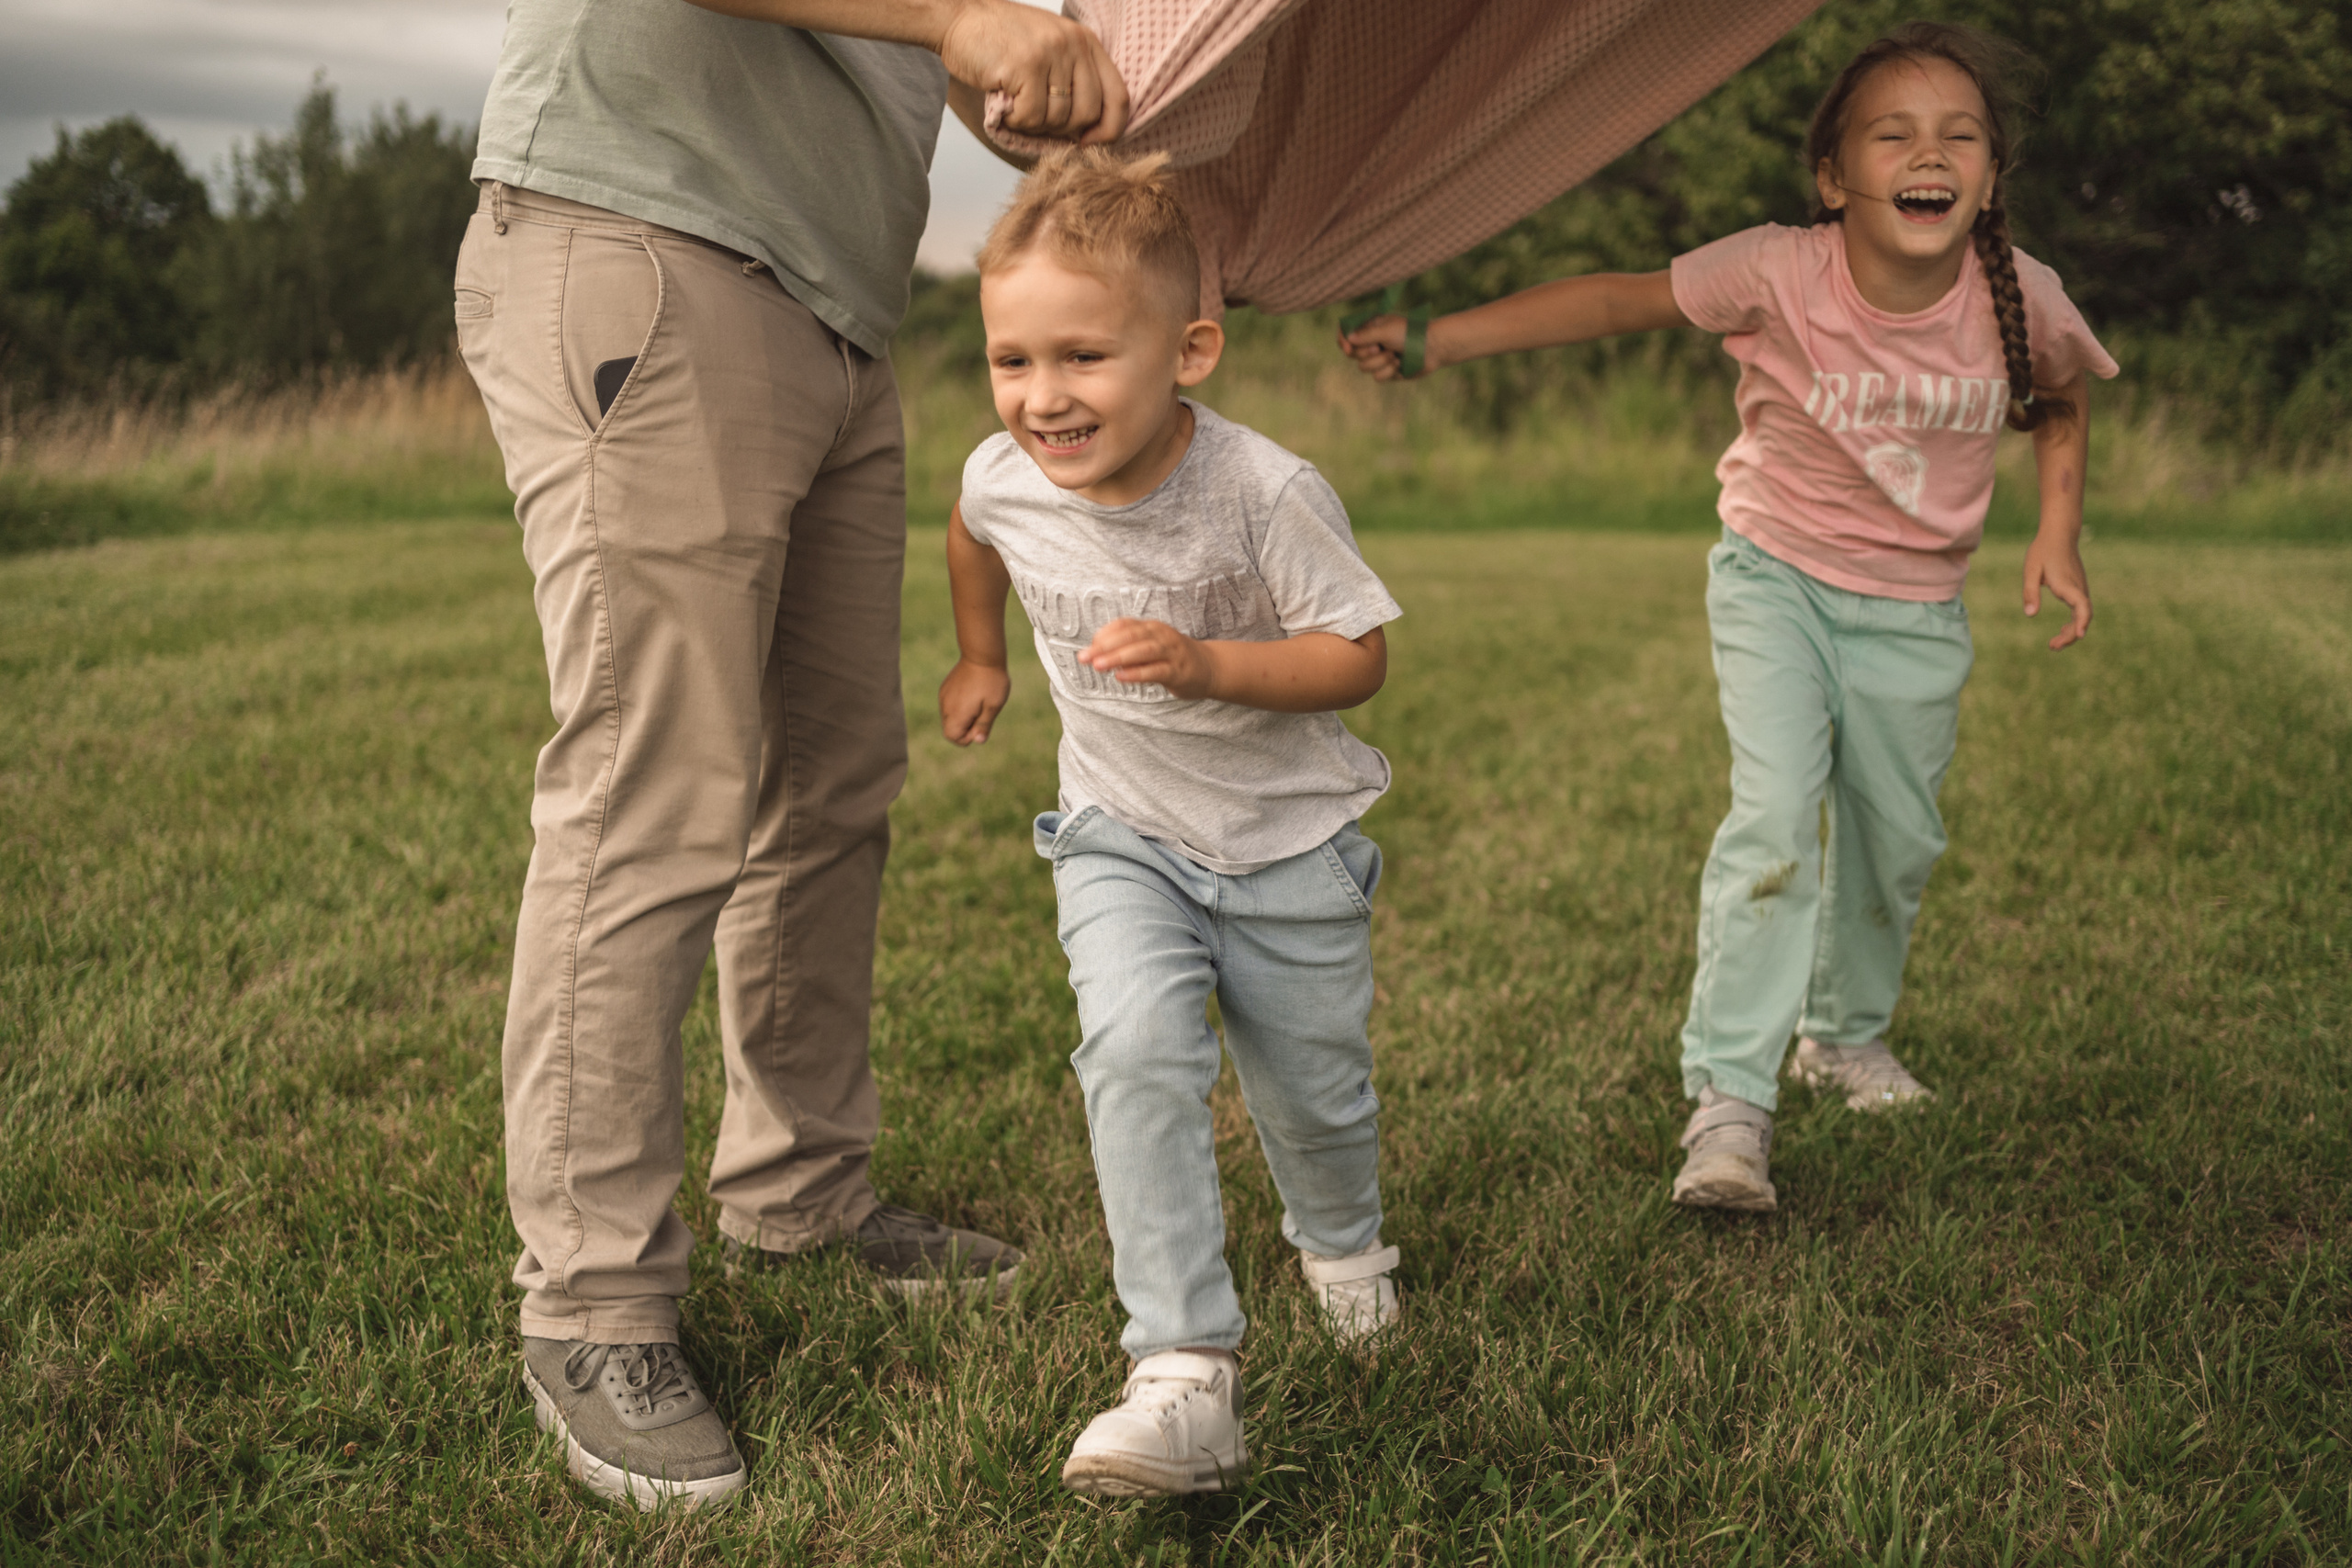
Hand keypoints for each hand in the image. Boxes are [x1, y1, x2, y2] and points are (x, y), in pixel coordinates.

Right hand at [939, 0, 1129, 142]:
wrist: (960, 18)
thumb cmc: (1003, 40)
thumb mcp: (1051, 50)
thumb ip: (1074, 80)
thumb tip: (1089, 132)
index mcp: (1086, 42)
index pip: (1118, 97)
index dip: (1109, 129)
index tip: (1089, 141)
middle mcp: (1074, 45)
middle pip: (1088, 113)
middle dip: (1062, 129)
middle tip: (1037, 117)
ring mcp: (1051, 53)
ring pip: (1058, 118)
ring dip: (1034, 123)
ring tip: (1016, 103)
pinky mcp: (1026, 65)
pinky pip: (1032, 116)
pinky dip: (1016, 120)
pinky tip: (1005, 102)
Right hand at [939, 658, 1011, 744]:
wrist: (982, 655)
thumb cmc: (991, 681)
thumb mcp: (993, 706)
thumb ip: (983, 726)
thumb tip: (978, 741)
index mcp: (957, 713)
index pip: (953, 737)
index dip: (968, 737)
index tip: (981, 723)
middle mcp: (946, 706)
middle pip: (950, 729)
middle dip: (966, 727)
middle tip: (982, 713)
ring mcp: (944, 696)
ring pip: (949, 717)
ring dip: (963, 716)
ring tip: (978, 702)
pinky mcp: (945, 688)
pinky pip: (949, 705)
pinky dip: (960, 706)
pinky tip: (973, 693)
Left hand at [1080, 618, 1213, 697]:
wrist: (1209, 667)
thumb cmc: (1171, 657)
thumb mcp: (1149, 647)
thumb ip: (1125, 648)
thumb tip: (1095, 653)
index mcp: (1150, 627)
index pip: (1124, 625)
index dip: (1104, 634)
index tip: (1088, 648)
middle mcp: (1160, 635)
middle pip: (1130, 636)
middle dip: (1105, 646)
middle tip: (1084, 657)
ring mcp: (1171, 652)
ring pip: (1143, 651)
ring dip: (1118, 657)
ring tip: (1098, 666)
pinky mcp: (1178, 671)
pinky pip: (1156, 670)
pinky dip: (1137, 673)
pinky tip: (1121, 677)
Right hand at [1337, 315, 1418, 381]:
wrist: (1432, 348)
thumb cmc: (1410, 334)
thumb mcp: (1385, 331)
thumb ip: (1365, 335)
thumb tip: (1348, 338)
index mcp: (1370, 327)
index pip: (1347, 332)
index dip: (1343, 341)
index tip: (1348, 347)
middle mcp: (1372, 342)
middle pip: (1353, 353)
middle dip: (1366, 353)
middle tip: (1379, 348)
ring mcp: (1379, 357)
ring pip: (1364, 367)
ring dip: (1380, 362)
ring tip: (1395, 355)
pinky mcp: (1387, 371)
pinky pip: (1377, 377)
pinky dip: (1389, 371)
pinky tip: (1400, 365)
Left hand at [2021, 530, 2092, 649]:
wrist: (2059, 534)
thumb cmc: (2043, 551)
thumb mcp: (2031, 570)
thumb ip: (2030, 592)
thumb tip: (2030, 615)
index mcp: (2067, 584)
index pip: (2081, 605)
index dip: (2082, 621)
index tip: (2080, 635)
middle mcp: (2078, 588)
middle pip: (2083, 616)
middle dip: (2071, 635)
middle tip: (2053, 647)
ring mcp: (2080, 589)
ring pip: (2082, 615)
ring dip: (2071, 631)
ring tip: (2054, 645)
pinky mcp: (2078, 589)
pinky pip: (2080, 610)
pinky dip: (2073, 622)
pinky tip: (2062, 631)